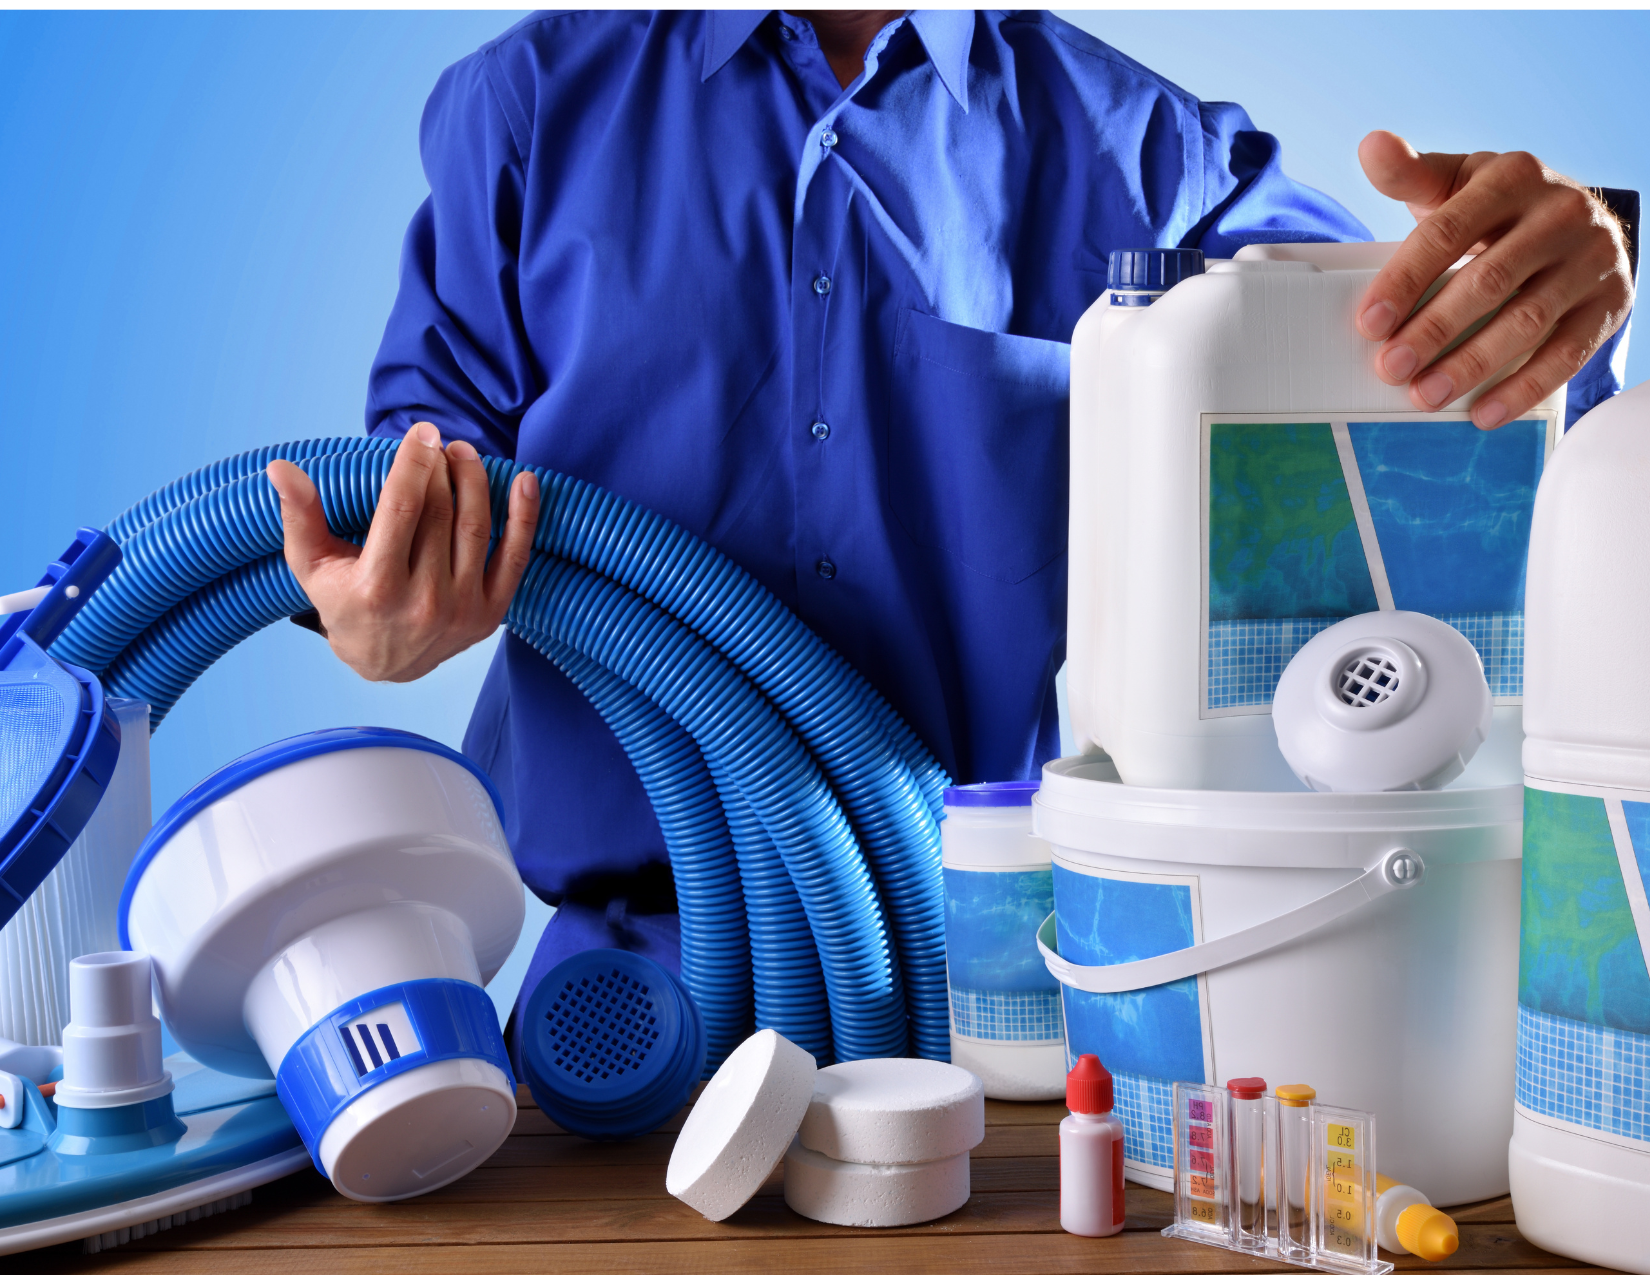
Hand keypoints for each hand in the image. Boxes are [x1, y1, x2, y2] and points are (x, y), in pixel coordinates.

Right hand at [266, 422, 540, 681]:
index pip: (401, 511)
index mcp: (377, 587)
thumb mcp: (312, 565)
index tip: (422, 432)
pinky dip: (524, 519)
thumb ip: (300, 516)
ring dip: (476, 482)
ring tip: (465, 453)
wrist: (385, 664)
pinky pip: (514, 559)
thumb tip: (280, 468)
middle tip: (439, 441)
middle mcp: (423, 602)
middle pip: (440, 515)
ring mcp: (461, 610)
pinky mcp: (490, 615)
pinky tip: (524, 482)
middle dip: (441, 469)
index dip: (414, 465)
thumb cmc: (345, 603)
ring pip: (475, 529)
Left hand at [1355, 130, 1632, 428]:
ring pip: (1527, 321)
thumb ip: (1411, 174)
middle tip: (1390, 368)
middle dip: (1434, 330)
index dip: (1404, 280)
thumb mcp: (1457, 181)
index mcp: (1512, 177)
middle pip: (1487, 280)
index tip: (1369, 323)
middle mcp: (1560, 213)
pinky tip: (1482, 413)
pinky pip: (1566, 353)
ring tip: (1424, 396)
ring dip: (1471, 365)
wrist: (1578, 221)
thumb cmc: (1498, 207)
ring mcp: (1590, 259)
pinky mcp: (1609, 303)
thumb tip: (1371, 145)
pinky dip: (1522, 387)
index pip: (1447, 232)